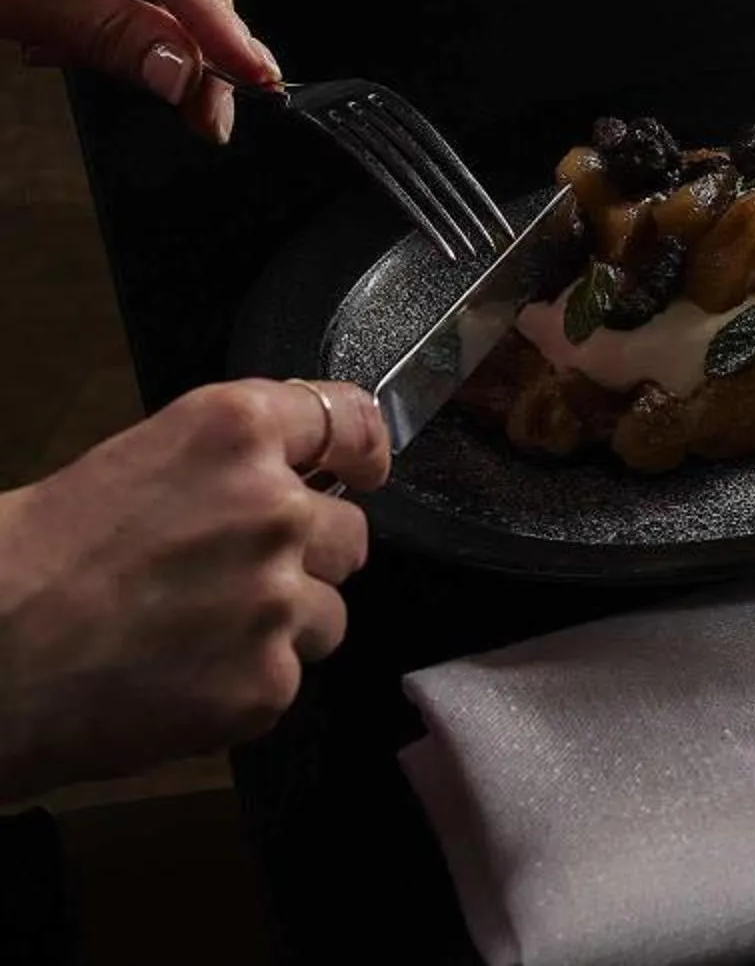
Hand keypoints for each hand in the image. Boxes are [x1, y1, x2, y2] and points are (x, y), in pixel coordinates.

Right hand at [0, 379, 388, 801]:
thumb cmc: (25, 561)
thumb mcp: (128, 469)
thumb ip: (219, 472)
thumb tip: (278, 487)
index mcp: (234, 433)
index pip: (345, 420)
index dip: (360, 449)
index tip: (364, 470)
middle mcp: (275, 506)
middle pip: (347, 534)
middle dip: (303, 559)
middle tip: (228, 585)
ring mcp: (277, 599)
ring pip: (326, 615)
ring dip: (279, 630)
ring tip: (190, 643)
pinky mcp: (266, 683)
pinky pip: (284, 680)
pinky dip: (241, 690)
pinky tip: (174, 687)